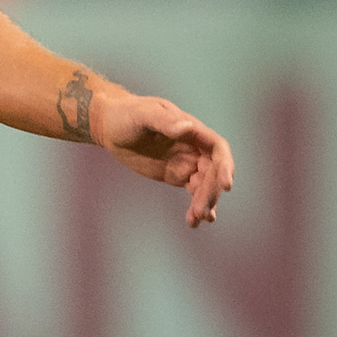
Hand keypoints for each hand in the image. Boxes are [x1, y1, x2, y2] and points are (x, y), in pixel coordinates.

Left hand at [91, 88, 235, 226]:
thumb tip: (186, 127)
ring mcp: (188, 162)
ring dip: (205, 202)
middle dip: (210, 192)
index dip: (225, 167)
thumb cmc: (126, 114)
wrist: (111, 126)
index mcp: (193, 131)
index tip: (226, 186)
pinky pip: (194, 192)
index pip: (218, 150)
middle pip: (214, 172)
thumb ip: (164, 121)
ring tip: (197, 220)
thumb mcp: (143, 115)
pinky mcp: (178, 175)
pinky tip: (194, 221)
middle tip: (200, 211)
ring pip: (205, 185)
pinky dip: (196, 205)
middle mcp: (195, 147)